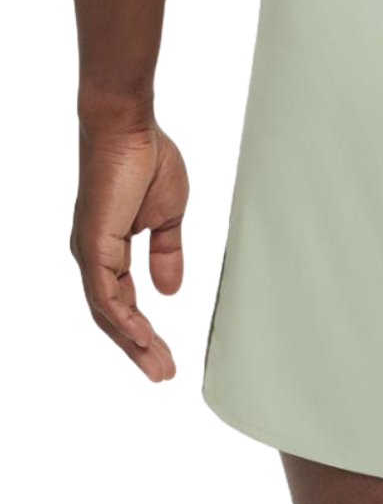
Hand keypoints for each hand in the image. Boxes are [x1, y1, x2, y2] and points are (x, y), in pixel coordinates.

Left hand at [70, 119, 188, 381]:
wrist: (129, 128)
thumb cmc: (147, 161)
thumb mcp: (168, 217)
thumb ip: (167, 253)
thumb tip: (169, 289)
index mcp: (109, 249)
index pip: (124, 302)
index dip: (144, 332)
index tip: (166, 355)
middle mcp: (93, 257)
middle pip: (113, 317)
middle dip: (139, 349)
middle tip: (163, 375)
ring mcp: (90, 252)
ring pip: (108, 312)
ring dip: (133, 343)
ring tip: (159, 367)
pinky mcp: (93, 244)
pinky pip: (105, 293)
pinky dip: (123, 319)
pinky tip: (142, 338)